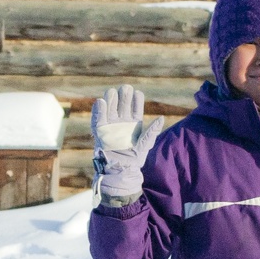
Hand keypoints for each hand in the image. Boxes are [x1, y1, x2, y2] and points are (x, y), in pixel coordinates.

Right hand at [91, 85, 163, 200]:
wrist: (120, 169)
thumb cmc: (134, 159)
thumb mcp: (145, 145)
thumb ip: (152, 132)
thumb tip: (162, 118)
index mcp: (134, 122)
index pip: (135, 106)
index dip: (136, 99)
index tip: (137, 94)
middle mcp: (122, 121)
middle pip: (122, 103)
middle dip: (123, 95)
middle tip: (125, 89)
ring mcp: (111, 124)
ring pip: (110, 106)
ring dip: (110, 98)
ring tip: (112, 93)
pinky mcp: (100, 130)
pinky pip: (98, 118)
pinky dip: (98, 110)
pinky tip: (100, 102)